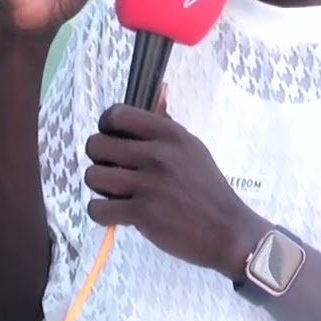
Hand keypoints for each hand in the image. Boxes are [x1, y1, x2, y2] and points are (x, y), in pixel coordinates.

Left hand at [82, 93, 270, 280]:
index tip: (111, 138)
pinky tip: (115, 213)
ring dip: (99, 187)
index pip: (117, 114)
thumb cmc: (207, 189)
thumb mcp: (192, 148)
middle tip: (111, 170)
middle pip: (96, 144)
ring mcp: (149, 185)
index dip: (105, 126)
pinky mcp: (143, 214)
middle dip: (98, 159)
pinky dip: (101, 213)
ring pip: (93, 176)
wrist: (227, 230)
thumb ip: (166, 126)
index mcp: (170, 134)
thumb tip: (158, 90)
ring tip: (114, 192)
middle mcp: (158, 155)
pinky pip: (97, 209)